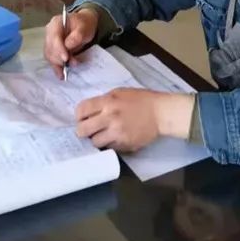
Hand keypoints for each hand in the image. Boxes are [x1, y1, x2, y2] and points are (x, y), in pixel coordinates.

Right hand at [43, 7, 98, 78]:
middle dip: (60, 58)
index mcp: (56, 23)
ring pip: (50, 56)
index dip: (58, 49)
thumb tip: (68, 45)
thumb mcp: (84, 27)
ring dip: (59, 64)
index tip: (66, 58)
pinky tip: (61, 75)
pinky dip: (56, 68)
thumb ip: (77, 35)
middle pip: (50, 48)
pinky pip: (52, 60)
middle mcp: (49, 32)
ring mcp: (49, 41)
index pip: (54, 37)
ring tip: (71, 66)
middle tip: (73, 63)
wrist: (84, 25)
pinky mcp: (52, 50)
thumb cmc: (84, 24)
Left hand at [75, 88, 194, 151]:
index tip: (82, 118)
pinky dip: (109, 144)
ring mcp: (117, 133)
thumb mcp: (119, 93)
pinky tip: (115, 138)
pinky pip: (109, 148)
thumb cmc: (141, 100)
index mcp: (107, 102)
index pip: (81, 110)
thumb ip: (103, 101)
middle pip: (82, 130)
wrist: (160, 113)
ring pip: (94, 142)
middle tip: (88, 130)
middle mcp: (109, 118)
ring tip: (102, 135)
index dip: (79, 116)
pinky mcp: (124, 144)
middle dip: (83, 130)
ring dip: (96, 139)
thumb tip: (88, 112)